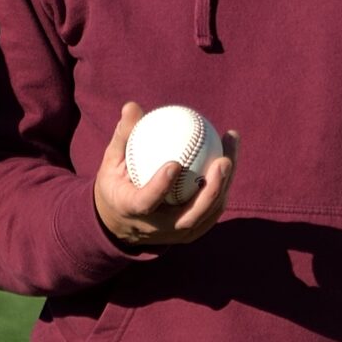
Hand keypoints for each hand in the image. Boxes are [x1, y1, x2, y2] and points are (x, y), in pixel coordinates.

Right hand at [94, 101, 237, 248]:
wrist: (121, 222)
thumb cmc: (116, 184)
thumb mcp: (111, 162)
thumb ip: (123, 136)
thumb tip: (132, 106)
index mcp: (131, 210)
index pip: (146, 202)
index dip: (160, 186)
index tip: (174, 163)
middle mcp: (156, 228)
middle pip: (189, 216)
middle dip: (210, 191)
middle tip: (223, 161)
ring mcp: (176, 234)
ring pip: (207, 214)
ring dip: (224, 185)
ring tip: (231, 153)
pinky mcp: (190, 234)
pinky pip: (212, 212)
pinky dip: (223, 187)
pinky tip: (230, 158)